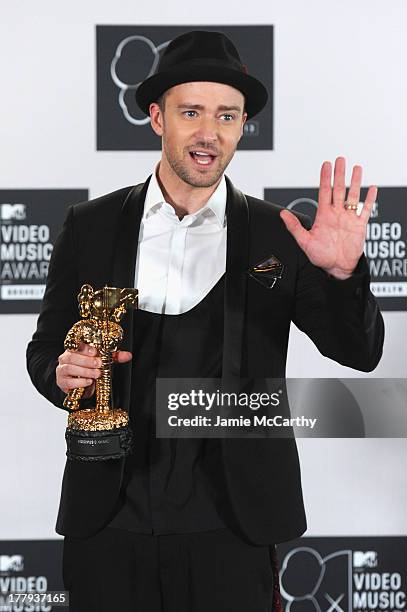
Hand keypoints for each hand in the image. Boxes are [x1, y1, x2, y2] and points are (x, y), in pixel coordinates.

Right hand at [56, 342, 131, 397]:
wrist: (78, 384)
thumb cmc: (90, 368)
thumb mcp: (103, 361)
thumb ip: (114, 357)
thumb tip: (128, 355)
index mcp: (75, 349)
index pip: (76, 344)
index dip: (85, 348)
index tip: (95, 351)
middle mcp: (65, 358)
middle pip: (72, 356)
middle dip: (86, 360)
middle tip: (99, 364)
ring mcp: (62, 370)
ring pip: (69, 368)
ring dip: (84, 371)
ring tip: (96, 374)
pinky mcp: (62, 382)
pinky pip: (68, 382)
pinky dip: (79, 382)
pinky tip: (88, 382)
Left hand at [280, 157, 376, 278]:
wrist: (336, 268)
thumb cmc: (321, 256)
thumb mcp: (304, 242)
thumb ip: (294, 227)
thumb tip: (282, 214)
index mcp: (324, 216)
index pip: (324, 192)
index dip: (325, 178)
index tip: (326, 165)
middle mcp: (336, 214)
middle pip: (339, 189)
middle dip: (340, 174)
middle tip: (340, 160)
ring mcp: (349, 218)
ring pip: (353, 196)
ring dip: (355, 182)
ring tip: (357, 169)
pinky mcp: (359, 225)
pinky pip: (366, 210)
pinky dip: (370, 199)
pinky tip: (372, 189)